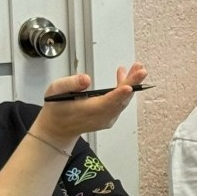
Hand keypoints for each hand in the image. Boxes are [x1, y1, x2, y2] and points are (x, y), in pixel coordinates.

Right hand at [34, 62, 149, 143]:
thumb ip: (70, 84)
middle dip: (132, 83)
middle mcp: (101, 117)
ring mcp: (108, 118)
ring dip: (131, 84)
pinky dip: (125, 89)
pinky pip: (121, 103)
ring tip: (137, 67)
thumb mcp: (55, 91)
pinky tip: (124, 75)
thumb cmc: (57, 108)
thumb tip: (86, 79)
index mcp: (88, 111)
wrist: (58, 128)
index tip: (129, 86)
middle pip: (120, 100)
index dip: (119, 94)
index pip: (106, 103)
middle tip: (141, 70)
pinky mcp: (110, 117)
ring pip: (123, 101)